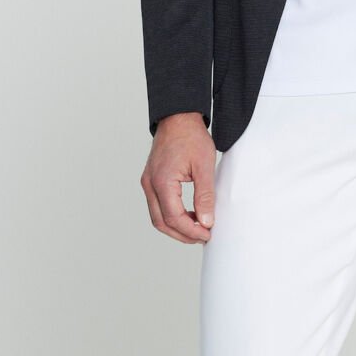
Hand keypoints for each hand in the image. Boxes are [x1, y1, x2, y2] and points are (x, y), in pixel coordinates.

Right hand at [141, 113, 215, 242]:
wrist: (178, 118)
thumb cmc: (191, 137)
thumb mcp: (204, 166)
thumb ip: (205, 196)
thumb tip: (207, 221)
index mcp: (162, 181)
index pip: (174, 217)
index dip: (191, 231)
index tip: (207, 234)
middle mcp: (150, 184)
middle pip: (161, 222)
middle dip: (182, 234)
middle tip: (203, 237)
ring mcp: (148, 183)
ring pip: (157, 217)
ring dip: (176, 227)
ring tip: (197, 229)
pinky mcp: (151, 181)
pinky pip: (157, 206)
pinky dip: (171, 216)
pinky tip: (188, 216)